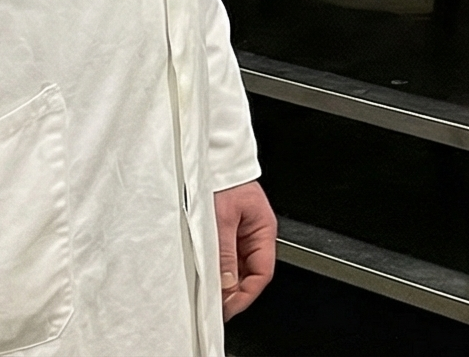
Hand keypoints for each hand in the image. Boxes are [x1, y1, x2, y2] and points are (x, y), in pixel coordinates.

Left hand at [214, 180, 276, 318]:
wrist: (212, 160)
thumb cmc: (222, 181)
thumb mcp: (221, 219)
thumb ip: (224, 253)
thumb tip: (226, 283)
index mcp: (264, 231)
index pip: (262, 273)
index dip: (246, 294)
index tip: (228, 307)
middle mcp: (255, 235)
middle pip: (249, 274)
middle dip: (233, 292)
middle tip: (214, 306)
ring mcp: (241, 235)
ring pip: (236, 269)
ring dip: (223, 282)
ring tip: (207, 293)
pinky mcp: (227, 234)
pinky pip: (225, 259)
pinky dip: (216, 270)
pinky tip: (205, 277)